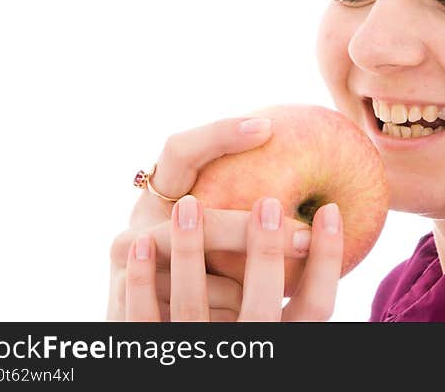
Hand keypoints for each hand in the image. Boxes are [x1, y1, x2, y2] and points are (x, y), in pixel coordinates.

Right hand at [106, 117, 315, 320]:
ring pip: (189, 273)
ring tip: (280, 290)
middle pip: (190, 217)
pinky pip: (182, 313)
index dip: (219, 135)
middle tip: (304, 236)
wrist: (142, 316)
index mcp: (161, 194)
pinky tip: (247, 312)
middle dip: (245, 229)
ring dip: (236, 283)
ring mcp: (125, 264)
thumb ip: (249, 209)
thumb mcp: (219, 233)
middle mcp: (137, 225)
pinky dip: (219, 313)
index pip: (181, 149)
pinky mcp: (122, 305)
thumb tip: (322, 200)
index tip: (268, 128)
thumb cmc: (200, 264)